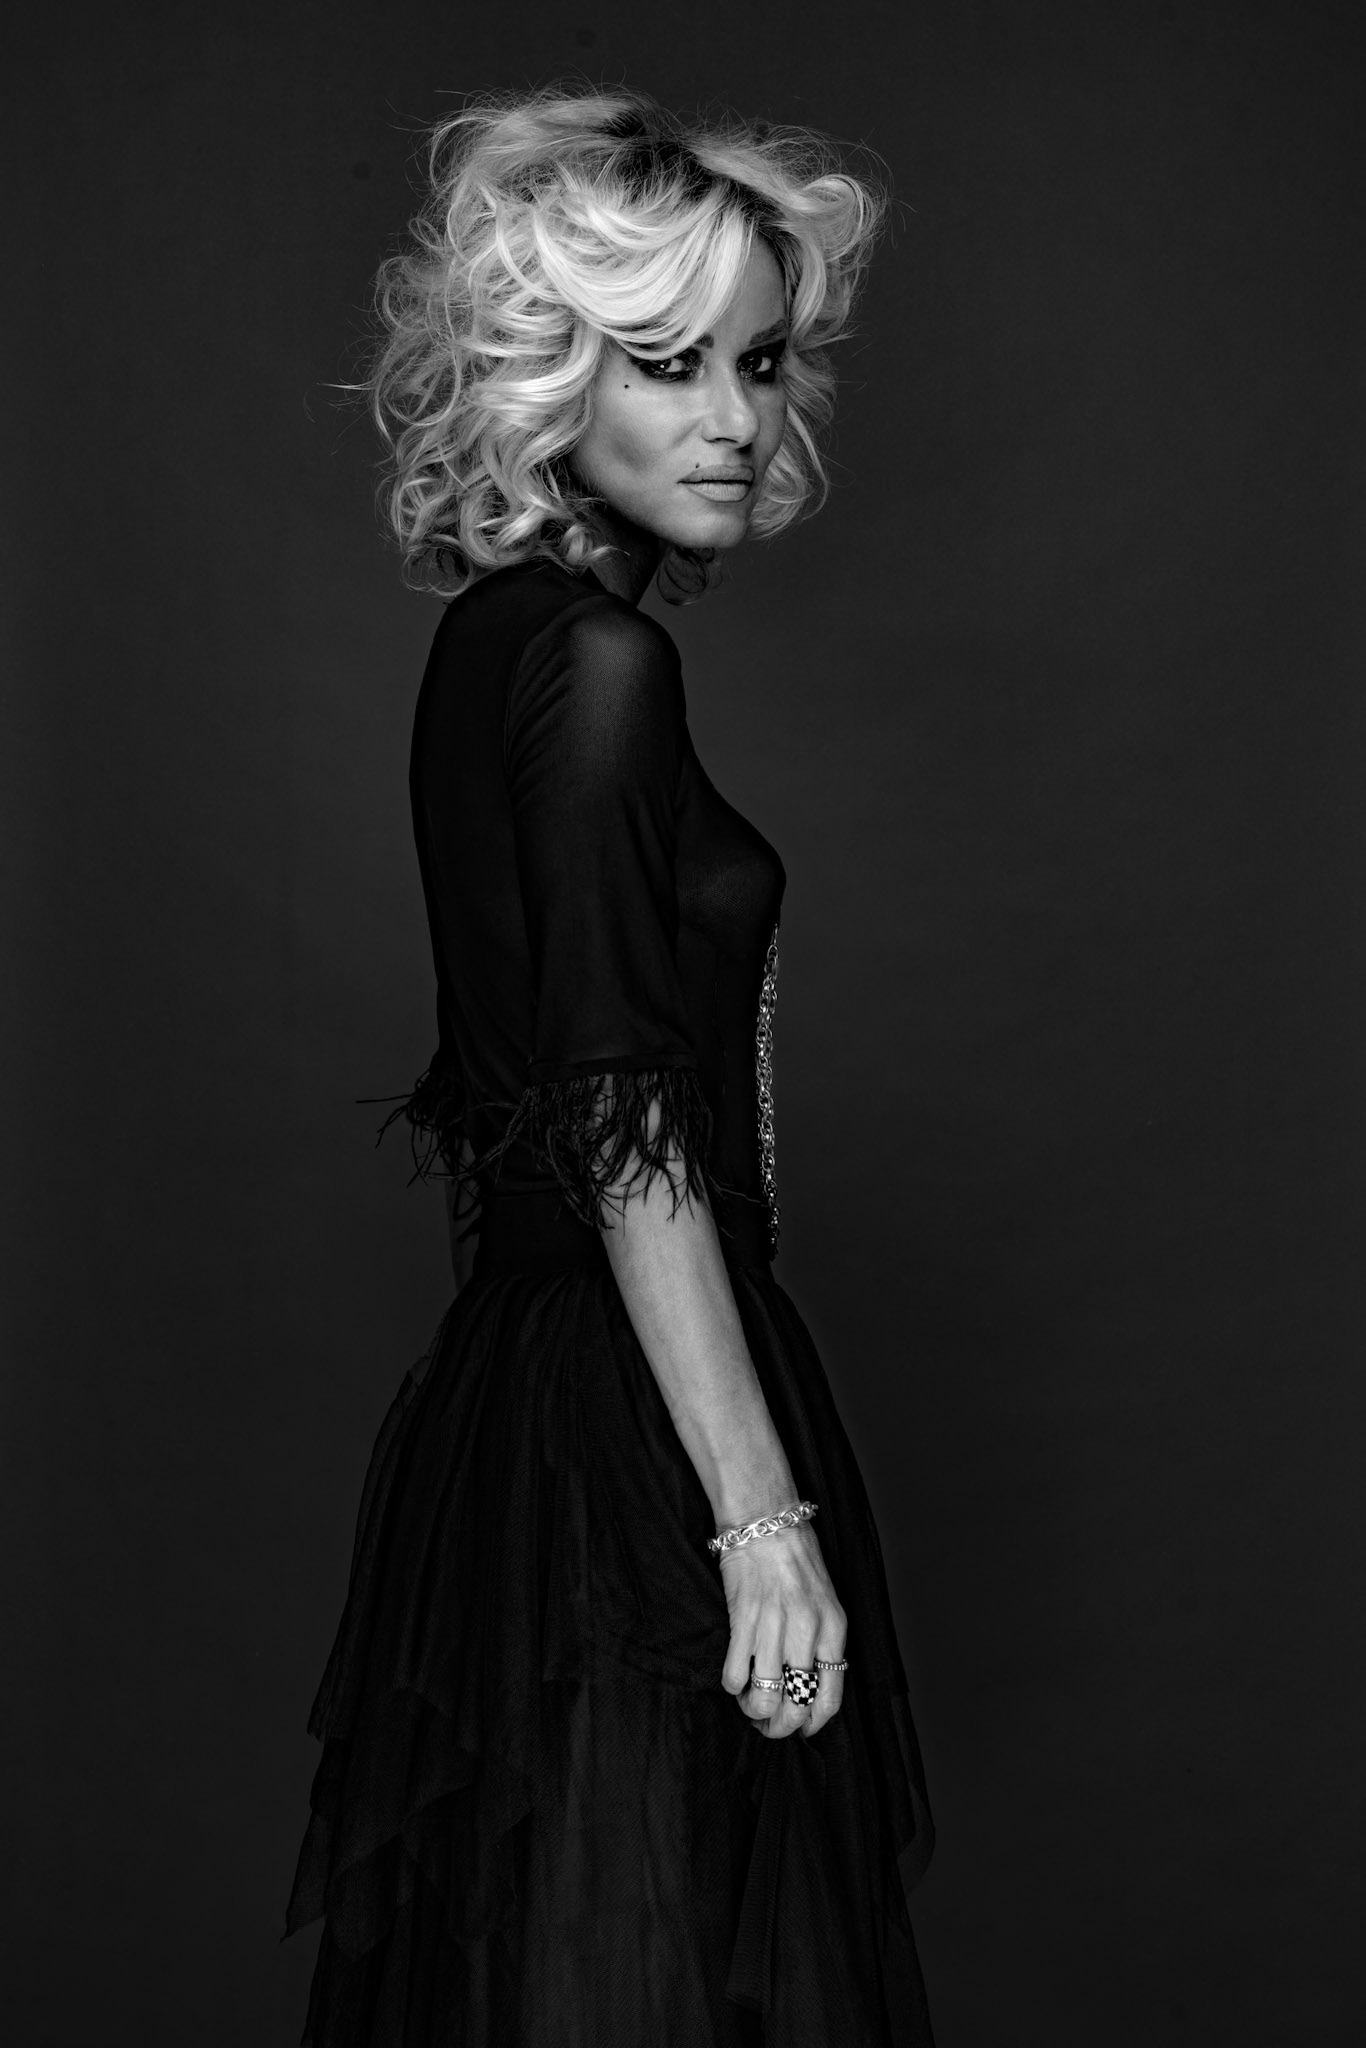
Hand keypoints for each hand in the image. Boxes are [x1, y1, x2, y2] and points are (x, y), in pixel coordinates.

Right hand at [718, 1521, 846, 1738]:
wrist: (767, 1521)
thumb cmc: (796, 1558)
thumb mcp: (826, 1599)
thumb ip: (822, 1640)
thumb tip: (808, 1685)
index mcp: (834, 1628)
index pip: (830, 1697)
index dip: (814, 1723)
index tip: (802, 1727)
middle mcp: (808, 1632)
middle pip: (797, 1704)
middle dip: (781, 1726)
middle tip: (770, 1725)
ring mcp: (774, 1627)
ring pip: (766, 1698)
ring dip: (755, 1711)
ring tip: (750, 1703)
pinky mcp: (743, 1620)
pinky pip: (736, 1675)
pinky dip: (733, 1686)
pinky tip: (735, 1678)